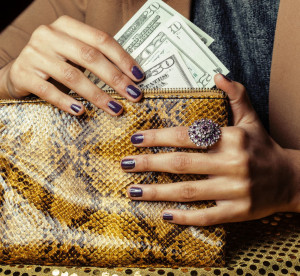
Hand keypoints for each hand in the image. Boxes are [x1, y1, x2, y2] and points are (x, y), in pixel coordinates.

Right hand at [1, 16, 143, 114]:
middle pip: (89, 57)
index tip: (139, 77)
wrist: (19, 73)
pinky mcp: (23, 74)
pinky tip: (82, 112)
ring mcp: (34, 54)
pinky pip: (49, 91)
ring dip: (97, 95)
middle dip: (115, 79)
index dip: (123, 58)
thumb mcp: (73, 53)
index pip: (101, 39)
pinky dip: (67, 102)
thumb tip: (130, 76)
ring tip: (115, 108)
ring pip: (72, 76)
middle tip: (133, 95)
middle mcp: (49, 35)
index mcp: (66, 26)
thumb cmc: (55, 64)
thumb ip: (95, 57)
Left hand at [121, 73, 299, 225]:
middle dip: (149, 163)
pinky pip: (206, 216)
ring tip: (132, 191)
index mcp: (232, 138)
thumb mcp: (252, 120)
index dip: (159, 137)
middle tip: (125, 164)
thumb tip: (218, 75)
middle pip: (182, 163)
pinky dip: (184, 216)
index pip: (187, 135)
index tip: (135, 139)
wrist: (291, 180)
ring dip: (157, 192)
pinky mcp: (238, 212)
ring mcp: (235, 190)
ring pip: (188, 191)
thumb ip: (236, 96)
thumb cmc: (264, 147)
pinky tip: (163, 214)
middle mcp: (233, 163)